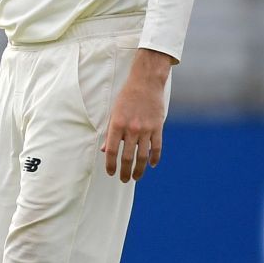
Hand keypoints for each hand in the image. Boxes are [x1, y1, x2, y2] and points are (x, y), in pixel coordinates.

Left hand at [102, 50, 172, 182]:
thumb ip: (110, 133)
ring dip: (139, 169)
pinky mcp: (158, 127)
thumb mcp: (113, 113)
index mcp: (117, 125)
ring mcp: (146, 129)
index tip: (110, 173)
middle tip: (123, 180)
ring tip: (136, 177)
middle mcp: (131, 129)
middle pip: (128, 157)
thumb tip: (105, 150)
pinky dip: (155, 158)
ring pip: (143, 155)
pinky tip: (152, 165)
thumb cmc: (126, 97)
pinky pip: (157, 147)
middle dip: (125, 171)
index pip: (112, 151)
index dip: (111, 164)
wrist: (145, 83)